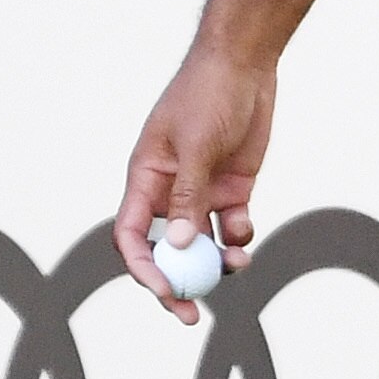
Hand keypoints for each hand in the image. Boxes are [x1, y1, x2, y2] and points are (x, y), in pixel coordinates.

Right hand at [114, 50, 273, 320]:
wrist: (246, 62)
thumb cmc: (209, 93)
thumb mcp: (196, 144)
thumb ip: (187, 196)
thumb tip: (177, 248)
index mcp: (146, 179)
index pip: (131, 236)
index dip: (143, 268)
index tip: (165, 290)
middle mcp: (170, 192)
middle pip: (166, 251)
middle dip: (177, 283)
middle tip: (192, 315)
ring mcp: (202, 192)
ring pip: (202, 244)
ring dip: (215, 263)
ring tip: (237, 263)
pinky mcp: (233, 188)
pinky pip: (231, 227)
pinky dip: (238, 237)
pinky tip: (245, 229)